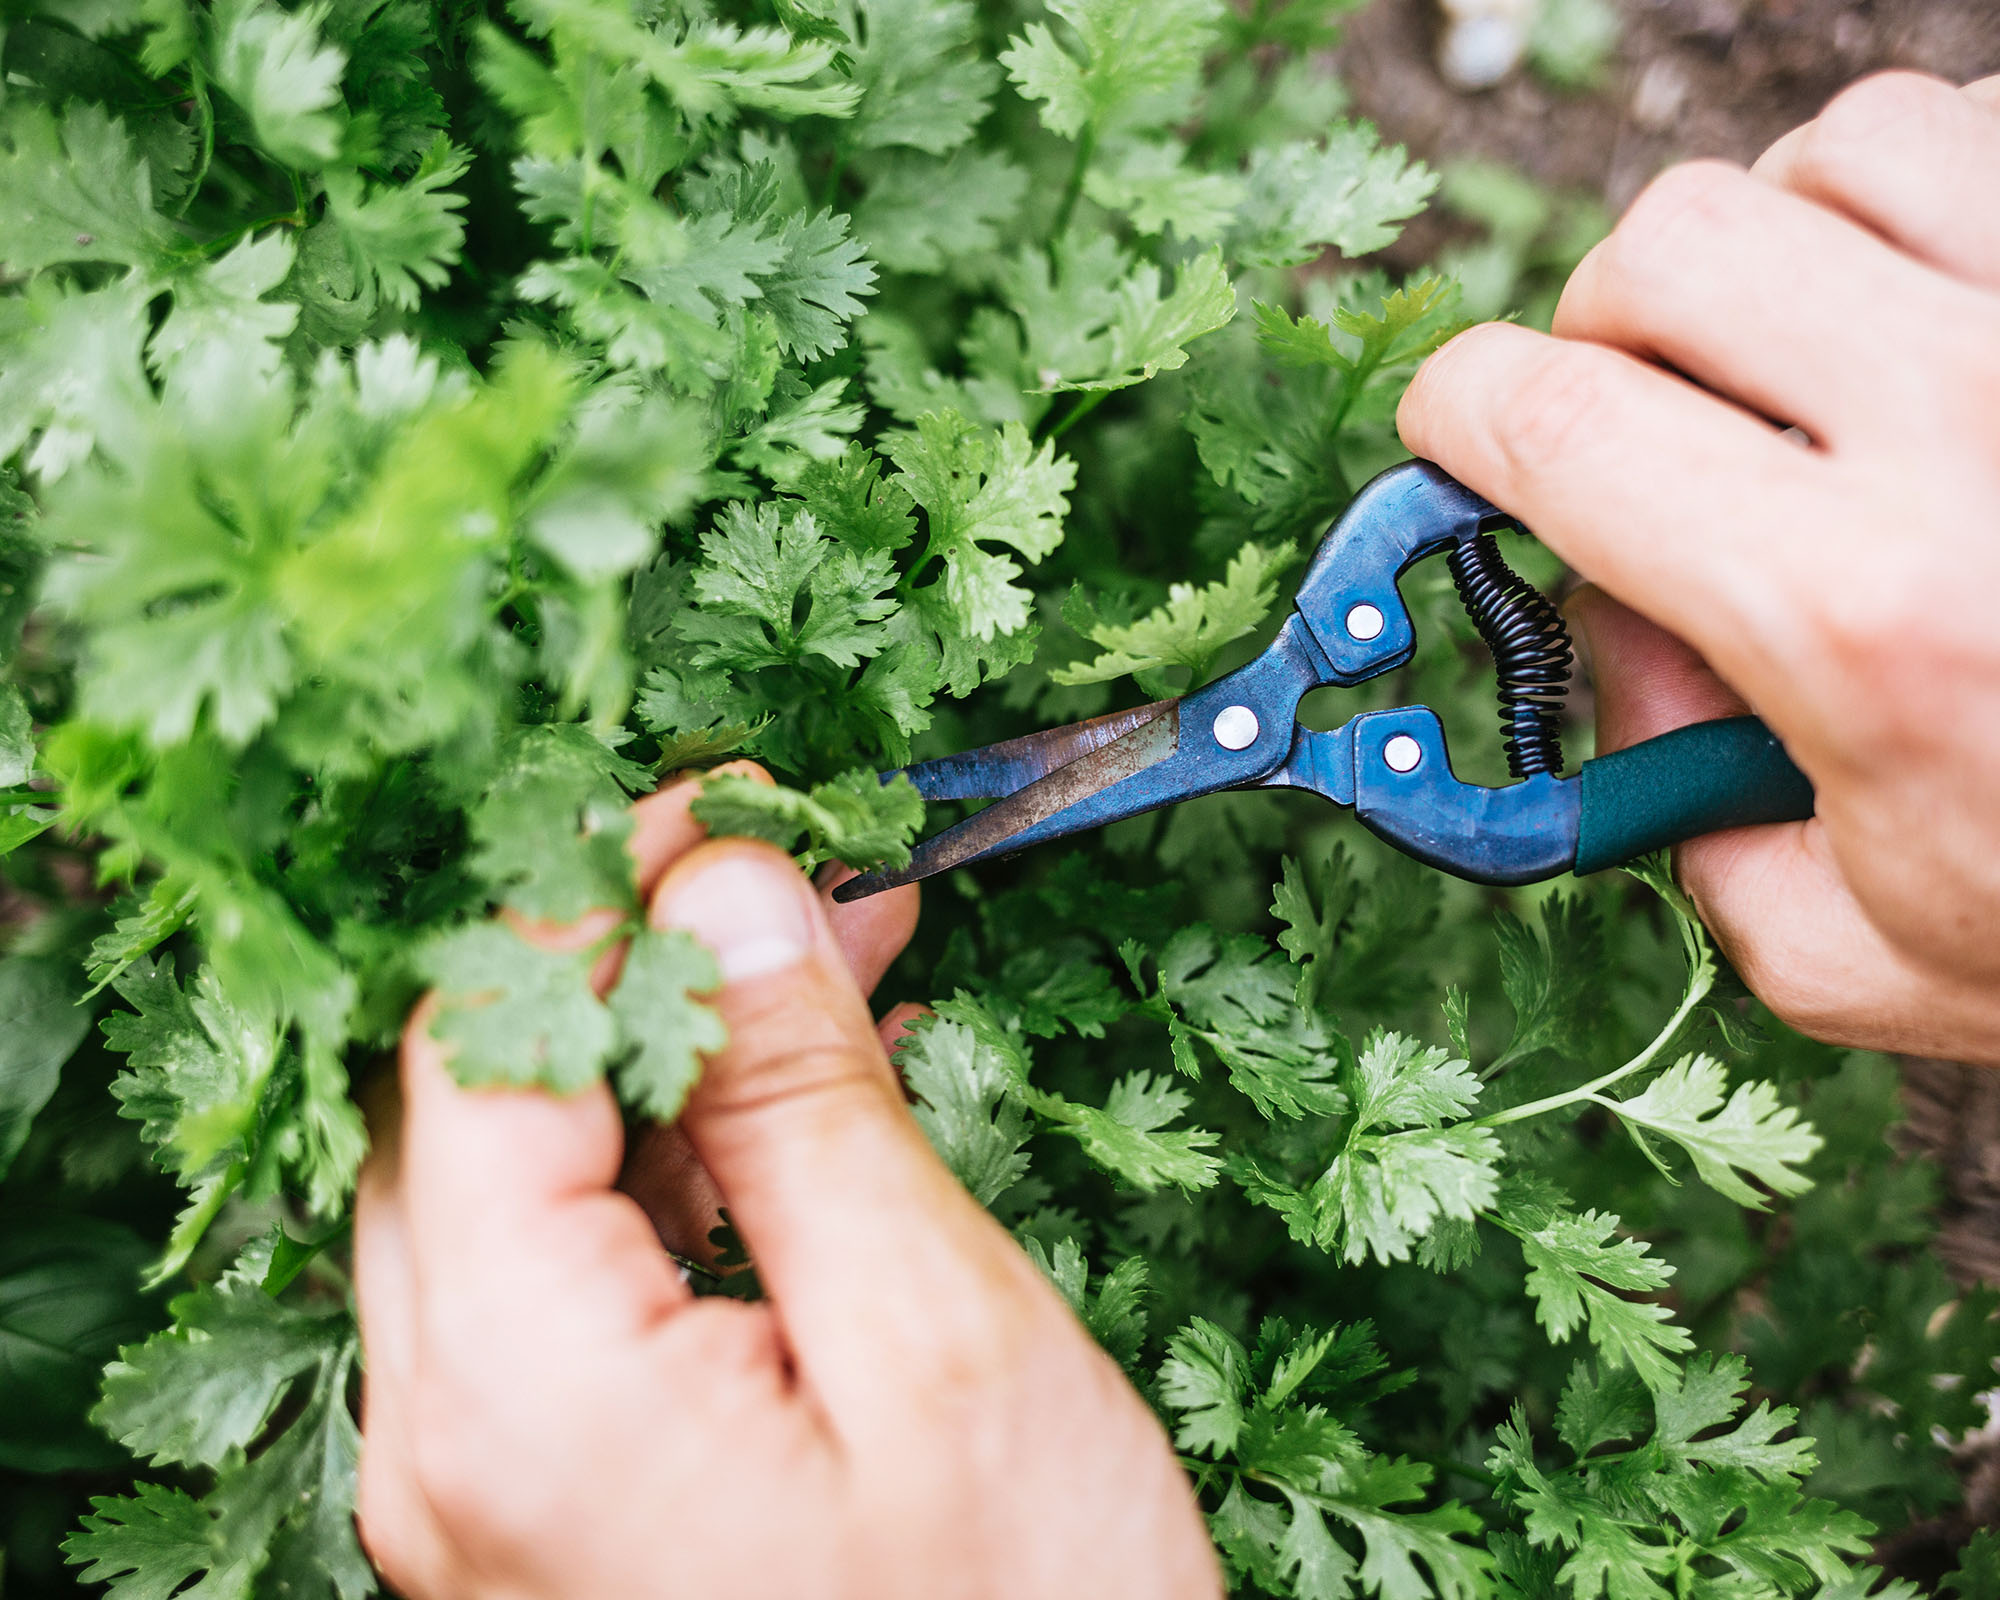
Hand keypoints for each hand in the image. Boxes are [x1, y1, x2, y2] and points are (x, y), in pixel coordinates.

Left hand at [352, 767, 1217, 1598]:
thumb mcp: (942, 1344)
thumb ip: (806, 1102)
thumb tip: (731, 884)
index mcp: (518, 1394)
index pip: (479, 1040)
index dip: (589, 887)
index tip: (726, 803)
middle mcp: (453, 1438)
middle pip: (479, 1099)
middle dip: (635, 948)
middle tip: (795, 863)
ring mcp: (492, 1474)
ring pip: (533, 1174)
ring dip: (675, 1043)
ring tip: (834, 950)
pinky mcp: (558, 1489)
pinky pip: (582, 1270)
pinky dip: (687, 1157)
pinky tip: (809, 1092)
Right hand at [1399, 71, 1999, 1064]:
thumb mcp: (1843, 942)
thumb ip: (1671, 804)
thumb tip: (1620, 631)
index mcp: (1860, 613)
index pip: (1554, 423)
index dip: (1454, 414)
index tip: (1453, 439)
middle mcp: (1975, 428)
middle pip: (1674, 242)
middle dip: (1606, 328)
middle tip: (1644, 423)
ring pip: (1844, 146)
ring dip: (1780, 242)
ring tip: (1807, 357)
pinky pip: (1996, 145)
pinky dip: (1930, 207)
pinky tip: (1942, 326)